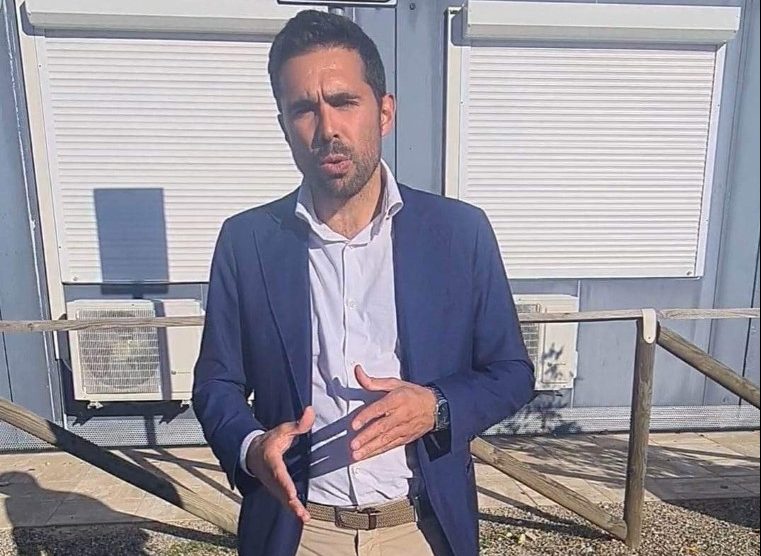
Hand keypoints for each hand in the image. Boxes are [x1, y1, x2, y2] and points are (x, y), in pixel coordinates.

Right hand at [246, 406, 314, 522]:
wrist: (252, 454)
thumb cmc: (269, 441)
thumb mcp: (282, 430)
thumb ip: (298, 424)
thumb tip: (310, 411)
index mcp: (272, 461)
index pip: (279, 473)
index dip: (284, 484)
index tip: (291, 492)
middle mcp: (271, 476)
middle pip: (281, 491)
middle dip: (290, 502)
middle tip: (300, 512)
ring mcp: (273, 485)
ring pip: (282, 499)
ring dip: (293, 509)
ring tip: (304, 517)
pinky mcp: (276, 490)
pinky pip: (284, 500)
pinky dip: (292, 509)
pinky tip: (303, 516)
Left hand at [349, 365, 436, 461]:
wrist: (436, 407)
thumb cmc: (413, 394)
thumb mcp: (395, 383)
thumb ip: (374, 381)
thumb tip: (358, 372)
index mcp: (397, 399)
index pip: (380, 409)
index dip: (366, 416)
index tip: (354, 424)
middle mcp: (401, 415)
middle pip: (381, 427)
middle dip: (367, 437)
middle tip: (354, 444)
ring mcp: (403, 428)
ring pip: (385, 439)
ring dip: (370, 448)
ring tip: (357, 454)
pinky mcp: (405, 438)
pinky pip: (391, 445)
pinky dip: (378, 451)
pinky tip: (368, 455)